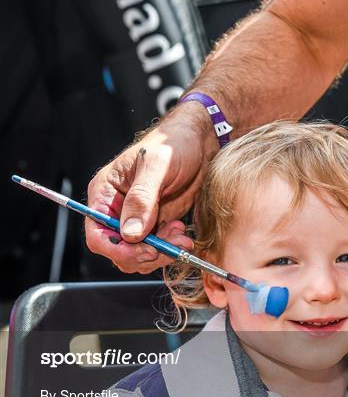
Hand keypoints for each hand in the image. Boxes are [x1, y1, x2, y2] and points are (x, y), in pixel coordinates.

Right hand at [85, 101, 218, 273]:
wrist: (199, 142)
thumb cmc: (174, 143)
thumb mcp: (157, 165)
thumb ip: (142, 199)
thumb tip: (130, 233)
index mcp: (106, 192)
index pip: (98, 234)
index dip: (118, 249)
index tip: (146, 251)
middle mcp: (117, 209)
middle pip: (118, 250)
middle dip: (145, 254)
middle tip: (171, 246)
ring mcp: (137, 219)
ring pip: (138, 254)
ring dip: (160, 252)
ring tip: (180, 236)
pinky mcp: (156, 224)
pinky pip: (156, 248)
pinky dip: (169, 248)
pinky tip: (181, 232)